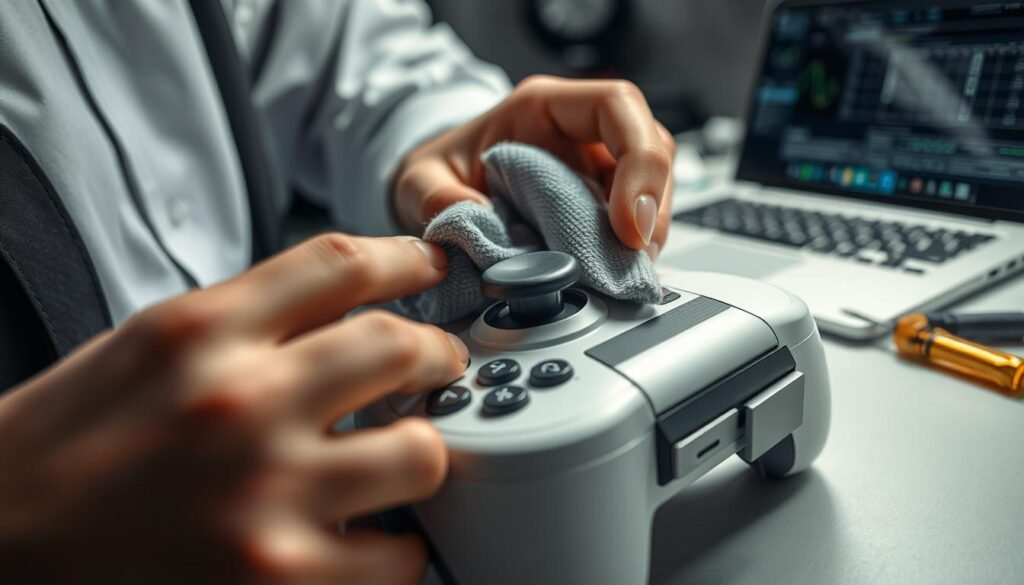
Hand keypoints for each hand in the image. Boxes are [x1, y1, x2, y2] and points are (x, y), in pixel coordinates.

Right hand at [0, 234, 467, 584]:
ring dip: (427, 452)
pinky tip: (378, 540)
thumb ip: (244, 322)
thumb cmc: (63, 449)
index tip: (432, 267)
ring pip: (421, 452)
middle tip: (441, 367)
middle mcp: (239, 399)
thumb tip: (341, 310)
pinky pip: (398, 558)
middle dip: (438, 354)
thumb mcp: (144, 349)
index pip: (339, 264)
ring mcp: (264, 490)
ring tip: (411, 457)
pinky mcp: (279, 576)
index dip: (406, 259)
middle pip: (399, 344)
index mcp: (201, 331)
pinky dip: (401, 549)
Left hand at [394, 76, 675, 259]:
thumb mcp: (418, 181)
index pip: (616, 106)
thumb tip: (468, 219)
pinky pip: (635, 222)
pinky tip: (614, 275)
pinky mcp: (601, 204)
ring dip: (647, 234)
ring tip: (623, 273)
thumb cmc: (442, 171)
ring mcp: (595, 167)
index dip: (637, 160)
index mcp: (543, 106)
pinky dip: (631, 252)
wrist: (442, 190)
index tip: (626, 223)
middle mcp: (580, 132)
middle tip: (633, 257)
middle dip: (652, 207)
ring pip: (653, 187)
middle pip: (650, 148)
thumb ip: (432, 197)